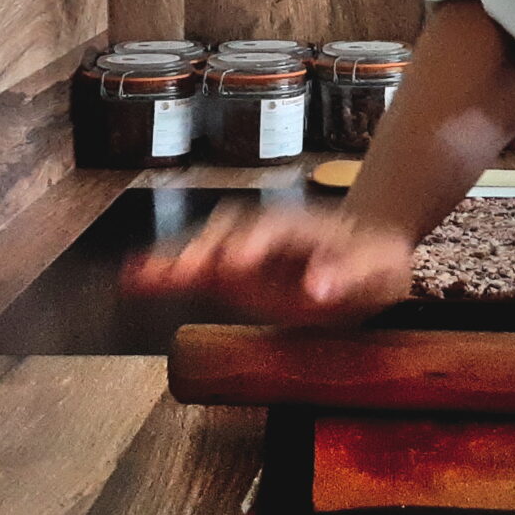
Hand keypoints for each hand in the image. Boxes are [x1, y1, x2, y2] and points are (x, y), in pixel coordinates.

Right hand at [123, 205, 415, 327]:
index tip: (236, 263)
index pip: (274, 231)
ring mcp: (247, 249)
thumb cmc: (375, 262)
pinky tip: (135, 279)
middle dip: (203, 251)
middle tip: (180, 272)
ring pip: (205, 247)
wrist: (368, 252)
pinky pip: (197, 270)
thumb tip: (319, 287)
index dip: (253, 245)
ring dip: (175, 260)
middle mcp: (267, 231)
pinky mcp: (233, 271)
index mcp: (303, 227)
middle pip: (229, 234)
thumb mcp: (378, 270)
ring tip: (140, 277)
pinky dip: (168, 274)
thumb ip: (349, 276)